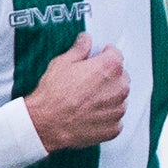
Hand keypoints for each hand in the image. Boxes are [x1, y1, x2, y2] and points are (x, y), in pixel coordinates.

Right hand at [27, 37, 128, 152]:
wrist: (47, 123)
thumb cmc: (53, 94)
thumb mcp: (63, 63)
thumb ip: (80, 49)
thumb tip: (86, 40)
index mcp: (109, 67)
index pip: (116, 54)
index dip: (104, 55)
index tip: (98, 58)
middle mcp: (119, 88)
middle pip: (120, 77)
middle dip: (108, 77)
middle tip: (88, 81)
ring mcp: (118, 109)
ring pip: (119, 98)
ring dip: (108, 97)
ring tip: (86, 99)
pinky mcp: (114, 127)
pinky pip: (115, 118)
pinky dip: (105, 116)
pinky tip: (89, 114)